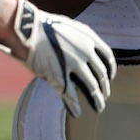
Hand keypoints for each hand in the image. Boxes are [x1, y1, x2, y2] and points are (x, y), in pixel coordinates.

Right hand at [10, 0, 115, 116]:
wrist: (28, 29)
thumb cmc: (44, 26)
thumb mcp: (68, 27)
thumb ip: (78, 39)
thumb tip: (83, 48)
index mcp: (89, 37)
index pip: (108, 56)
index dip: (111, 68)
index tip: (110, 76)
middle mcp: (86, 51)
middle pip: (102, 74)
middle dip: (104, 87)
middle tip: (105, 95)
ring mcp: (74, 64)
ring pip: (92, 87)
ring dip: (97, 99)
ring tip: (99, 107)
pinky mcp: (60, 76)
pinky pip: (71, 94)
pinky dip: (75, 105)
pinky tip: (77, 112)